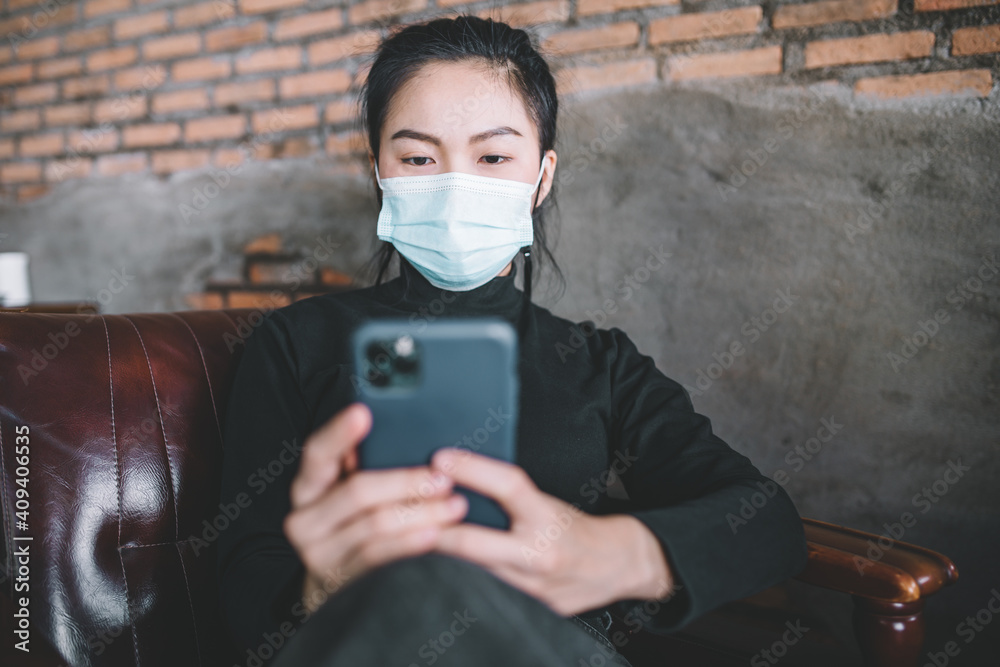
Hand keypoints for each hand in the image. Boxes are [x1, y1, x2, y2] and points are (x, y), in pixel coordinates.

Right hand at [283, 403, 468, 613]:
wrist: (339, 591)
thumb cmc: (355, 525)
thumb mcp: (351, 491)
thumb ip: (365, 463)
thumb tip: (395, 427)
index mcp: (308, 486)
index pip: (318, 452)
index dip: (339, 432)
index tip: (362, 412)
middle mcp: (304, 519)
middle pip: (358, 491)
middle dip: (406, 482)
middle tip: (443, 478)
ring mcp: (319, 554)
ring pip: (375, 525)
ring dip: (421, 513)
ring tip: (455, 506)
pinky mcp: (339, 582)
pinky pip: (380, 558)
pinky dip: (410, 544)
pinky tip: (435, 535)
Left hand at [428, 448, 673, 615]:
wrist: (618, 565)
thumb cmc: (576, 527)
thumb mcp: (549, 501)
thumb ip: (510, 495)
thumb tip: (462, 475)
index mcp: (549, 517)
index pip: (507, 486)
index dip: (471, 469)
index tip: (441, 458)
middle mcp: (541, 554)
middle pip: (474, 542)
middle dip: (435, 528)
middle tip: (404, 512)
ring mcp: (534, 587)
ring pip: (475, 569)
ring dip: (445, 552)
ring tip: (414, 535)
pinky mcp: (531, 608)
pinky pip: (489, 587)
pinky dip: (468, 572)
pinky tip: (448, 563)